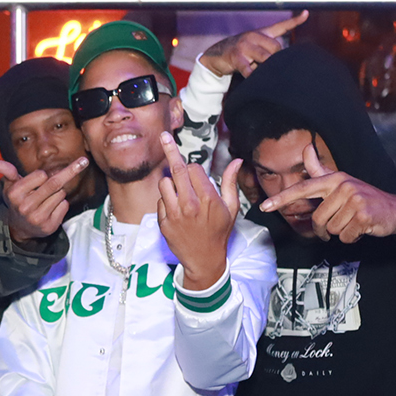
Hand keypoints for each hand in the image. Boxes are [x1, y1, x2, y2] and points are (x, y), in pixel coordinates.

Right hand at [0, 156, 86, 242]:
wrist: (20, 228)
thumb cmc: (18, 201)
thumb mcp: (10, 186)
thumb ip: (8, 172)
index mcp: (15, 194)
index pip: (40, 176)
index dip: (43, 175)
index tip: (41, 177)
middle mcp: (25, 207)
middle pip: (54, 184)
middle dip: (70, 171)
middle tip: (83, 161)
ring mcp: (38, 218)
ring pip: (61, 195)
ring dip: (59, 192)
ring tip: (47, 199)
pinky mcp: (49, 226)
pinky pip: (64, 206)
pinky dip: (62, 204)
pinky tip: (51, 208)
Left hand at [154, 135, 241, 290]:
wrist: (204, 260)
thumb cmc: (219, 232)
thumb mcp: (231, 208)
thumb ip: (230, 182)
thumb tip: (236, 161)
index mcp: (208, 199)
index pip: (193, 169)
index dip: (194, 169)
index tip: (196, 174)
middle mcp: (189, 205)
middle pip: (177, 169)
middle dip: (170, 149)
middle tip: (164, 135)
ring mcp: (174, 214)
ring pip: (164, 183)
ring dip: (171, 183)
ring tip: (180, 194)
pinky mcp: (163, 222)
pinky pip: (160, 201)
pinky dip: (166, 202)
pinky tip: (177, 211)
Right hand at [198, 11, 308, 77]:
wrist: (217, 55)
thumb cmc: (241, 52)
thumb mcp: (256, 46)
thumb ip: (270, 49)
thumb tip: (286, 58)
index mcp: (261, 33)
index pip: (281, 26)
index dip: (295, 21)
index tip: (306, 14)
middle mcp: (254, 36)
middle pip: (275, 47)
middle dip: (276, 60)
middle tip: (270, 67)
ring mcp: (245, 45)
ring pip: (265, 58)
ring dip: (265, 68)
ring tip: (261, 72)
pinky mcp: (236, 56)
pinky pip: (249, 69)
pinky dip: (253, 75)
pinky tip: (252, 77)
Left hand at [258, 141, 395, 242]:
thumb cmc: (364, 198)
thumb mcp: (341, 182)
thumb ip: (320, 169)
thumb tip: (306, 148)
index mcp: (334, 179)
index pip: (302, 189)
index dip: (282, 199)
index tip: (264, 207)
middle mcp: (343, 186)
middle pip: (317, 219)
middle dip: (326, 228)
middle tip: (341, 223)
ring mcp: (354, 200)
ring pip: (331, 229)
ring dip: (341, 232)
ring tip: (353, 222)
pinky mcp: (363, 215)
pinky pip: (345, 237)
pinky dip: (352, 238)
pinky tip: (361, 228)